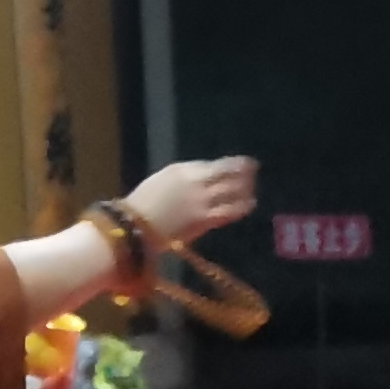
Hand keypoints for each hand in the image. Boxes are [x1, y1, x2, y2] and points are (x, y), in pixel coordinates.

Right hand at [128, 157, 257, 249]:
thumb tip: (205, 178)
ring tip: (252, 187)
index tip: (243, 162)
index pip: (216, 165)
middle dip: (244, 172)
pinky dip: (241, 207)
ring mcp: (202, 202)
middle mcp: (196, 183)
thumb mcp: (163, 179)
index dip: (233, 163)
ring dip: (246, 188)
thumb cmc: (144, 203)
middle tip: (254, 170)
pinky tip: (249, 204)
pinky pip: (228, 212)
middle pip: (228, 174)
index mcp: (184, 170)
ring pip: (232, 192)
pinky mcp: (204, 221)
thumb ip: (185, 177)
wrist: (135, 226)